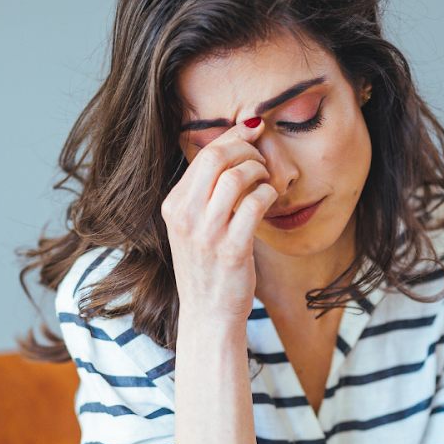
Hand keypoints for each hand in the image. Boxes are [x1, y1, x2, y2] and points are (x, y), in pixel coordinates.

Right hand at [161, 120, 278, 323]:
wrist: (208, 314)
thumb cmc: (207, 267)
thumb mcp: (192, 226)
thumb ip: (205, 192)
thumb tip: (232, 148)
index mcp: (173, 206)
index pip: (203, 154)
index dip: (233, 135)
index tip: (252, 129)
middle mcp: (185, 217)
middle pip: (217, 157)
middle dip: (246, 148)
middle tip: (261, 158)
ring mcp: (207, 233)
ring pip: (236, 177)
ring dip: (259, 171)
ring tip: (266, 180)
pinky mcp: (231, 249)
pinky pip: (254, 204)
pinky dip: (267, 195)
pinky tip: (270, 200)